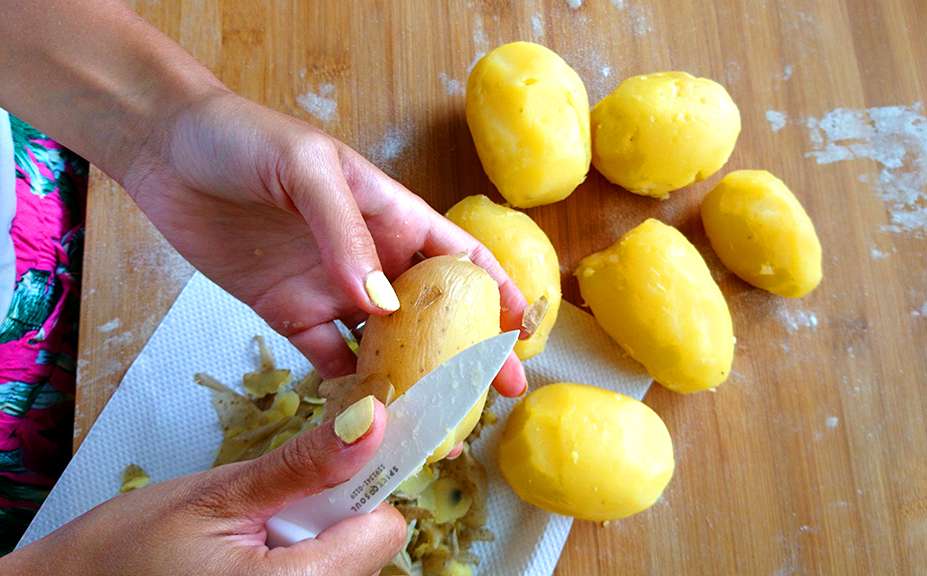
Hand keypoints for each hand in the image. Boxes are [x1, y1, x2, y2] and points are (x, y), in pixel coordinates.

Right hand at [2, 400, 404, 575]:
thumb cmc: (127, 550)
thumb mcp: (221, 493)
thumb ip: (305, 465)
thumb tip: (370, 423)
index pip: (383, 531)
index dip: (357, 493)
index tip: (326, 473)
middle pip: (367, 549)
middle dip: (329, 517)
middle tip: (267, 511)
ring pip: (345, 565)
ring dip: (313, 539)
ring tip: (252, 537)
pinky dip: (298, 560)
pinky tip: (252, 558)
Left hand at [121, 89, 526, 395]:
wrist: (165, 150)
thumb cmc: (243, 140)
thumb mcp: (306, 170)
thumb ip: (345, 234)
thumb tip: (382, 304)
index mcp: (391, 214)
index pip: (459, 256)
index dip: (496, 292)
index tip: (520, 333)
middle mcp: (369, 257)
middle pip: (433, 311)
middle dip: (468, 351)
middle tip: (498, 395)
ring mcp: (330, 287)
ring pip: (386, 344)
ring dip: (412, 380)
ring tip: (439, 418)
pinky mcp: (287, 311)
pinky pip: (327, 357)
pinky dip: (349, 388)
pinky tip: (367, 415)